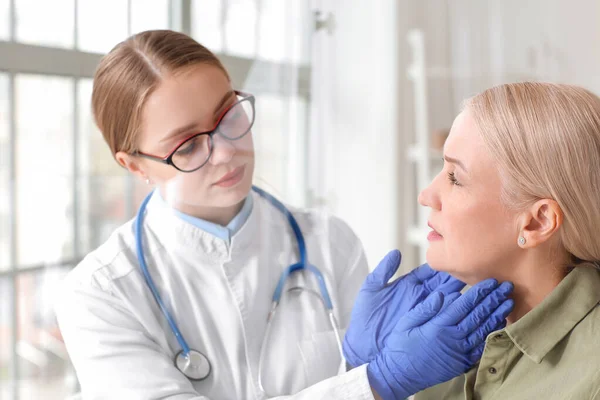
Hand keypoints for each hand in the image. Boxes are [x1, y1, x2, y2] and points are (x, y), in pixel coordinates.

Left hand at [343, 250, 465, 366]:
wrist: (362, 344)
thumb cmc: (364, 317)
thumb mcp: (371, 289)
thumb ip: (384, 270)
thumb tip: (396, 252)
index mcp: (408, 285)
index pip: (429, 271)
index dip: (440, 264)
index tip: (452, 255)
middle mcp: (419, 297)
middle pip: (442, 283)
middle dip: (455, 275)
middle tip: (468, 267)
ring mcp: (424, 311)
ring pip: (446, 298)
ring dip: (458, 291)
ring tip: (470, 282)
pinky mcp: (425, 326)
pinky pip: (441, 316)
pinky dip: (452, 310)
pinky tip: (462, 302)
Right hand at [367, 279, 514, 399]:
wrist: (400, 375)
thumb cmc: (400, 347)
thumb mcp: (406, 323)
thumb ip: (425, 308)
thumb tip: (441, 294)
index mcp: (439, 326)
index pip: (465, 305)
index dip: (480, 292)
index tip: (491, 282)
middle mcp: (453, 338)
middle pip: (479, 315)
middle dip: (494, 299)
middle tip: (506, 287)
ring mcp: (460, 351)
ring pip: (484, 329)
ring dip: (497, 314)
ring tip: (508, 302)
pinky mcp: (462, 362)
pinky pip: (482, 345)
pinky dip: (492, 333)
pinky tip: (499, 323)